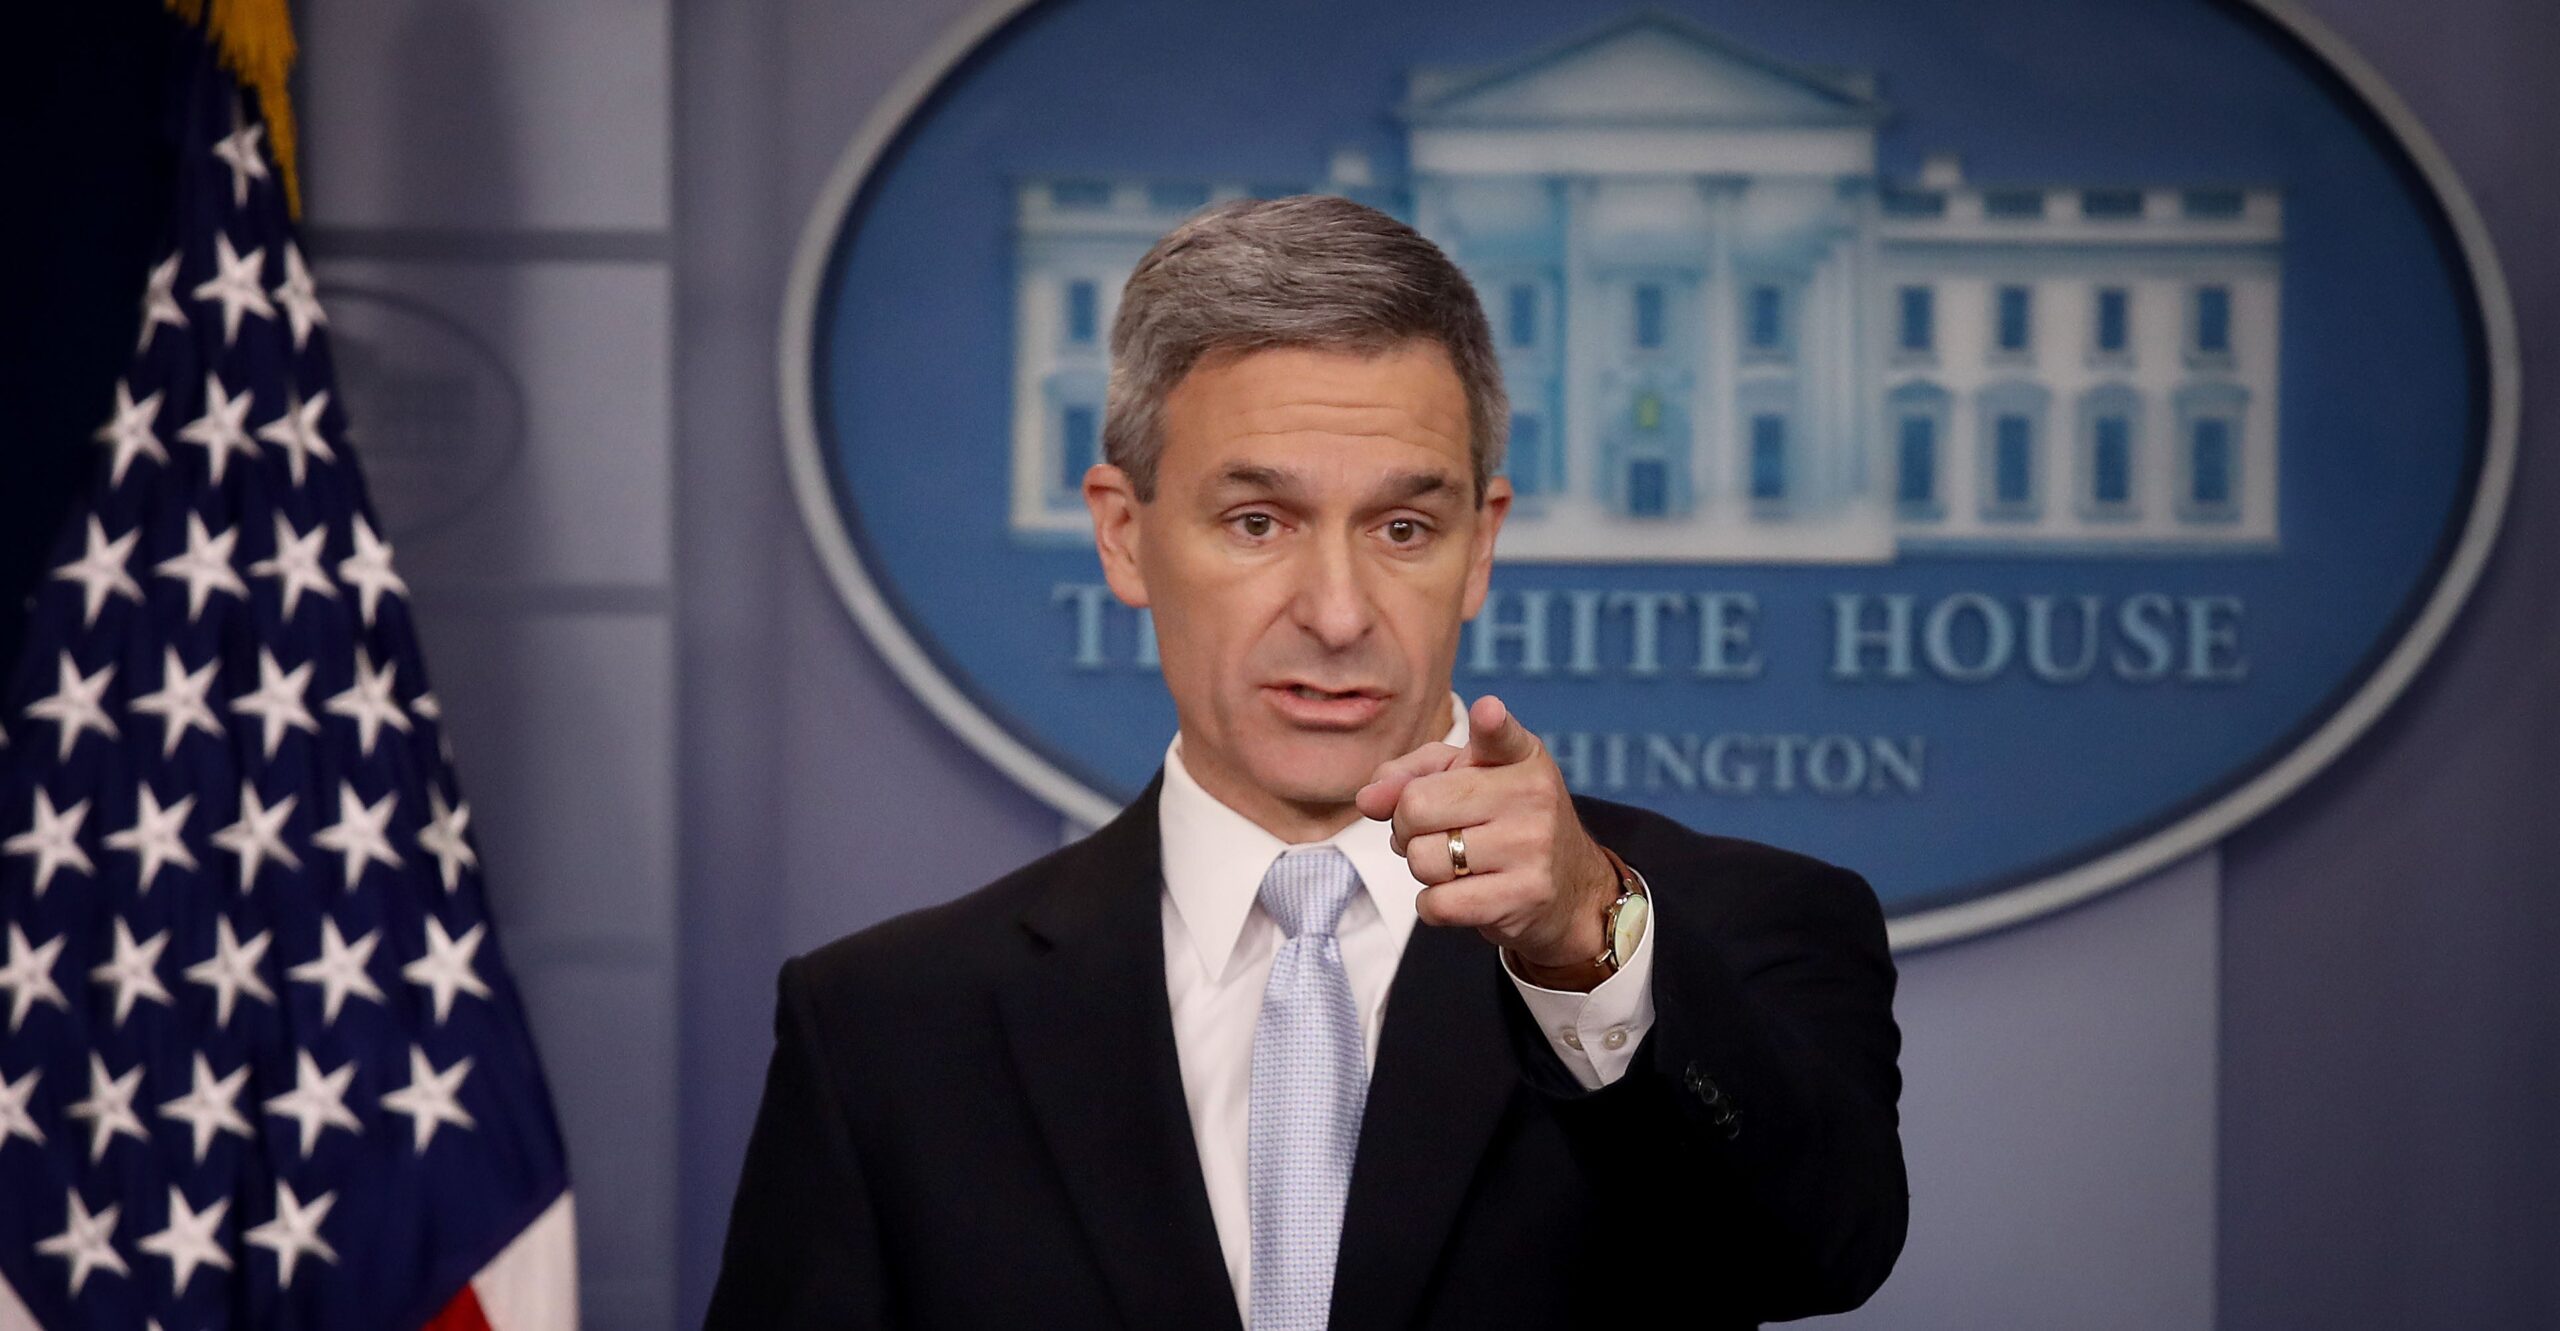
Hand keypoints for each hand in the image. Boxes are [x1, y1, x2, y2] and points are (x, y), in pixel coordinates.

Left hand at [1355, 695, 1619, 985]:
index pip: (1500, 735)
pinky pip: (1436, 904)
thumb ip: (1411, 775)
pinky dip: (1432, 904)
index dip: (1490, 723)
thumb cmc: (1502, 821)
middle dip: (1406, 825)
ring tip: (1454, 862)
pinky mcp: (1522, 897)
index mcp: (1520, 756)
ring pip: (1421, 859)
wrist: (1568, 886)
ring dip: (1422, 867)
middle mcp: (1532, 796)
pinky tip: (1460, 892)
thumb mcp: (1465, 780)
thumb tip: (1368, 799)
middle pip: (1416, 807)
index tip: (1488, 712)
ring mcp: (1531, 848)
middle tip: (1436, 831)